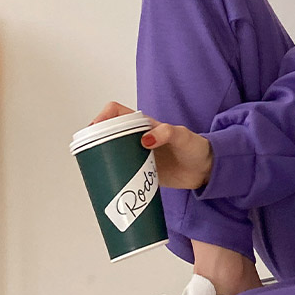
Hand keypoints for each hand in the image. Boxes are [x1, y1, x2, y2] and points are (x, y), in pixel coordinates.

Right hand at [89, 101, 213, 189]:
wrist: (204, 170)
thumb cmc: (195, 148)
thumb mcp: (183, 136)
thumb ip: (167, 133)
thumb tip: (145, 140)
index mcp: (144, 125)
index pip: (117, 112)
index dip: (102, 116)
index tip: (94, 128)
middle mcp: (137, 138)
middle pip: (108, 133)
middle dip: (95, 140)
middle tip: (90, 152)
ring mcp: (137, 155)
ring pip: (111, 152)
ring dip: (101, 158)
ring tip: (94, 168)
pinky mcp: (139, 172)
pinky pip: (120, 171)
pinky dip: (111, 174)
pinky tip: (106, 182)